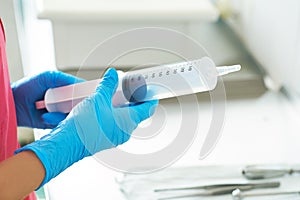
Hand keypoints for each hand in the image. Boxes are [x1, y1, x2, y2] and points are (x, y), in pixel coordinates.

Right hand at [15, 68, 157, 187]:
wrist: (67, 143)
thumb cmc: (85, 125)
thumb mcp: (98, 98)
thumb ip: (107, 85)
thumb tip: (112, 75)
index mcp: (128, 121)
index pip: (146, 109)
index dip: (150, 99)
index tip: (151, 93)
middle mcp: (124, 131)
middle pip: (135, 114)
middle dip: (133, 102)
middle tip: (130, 91)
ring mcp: (114, 137)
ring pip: (123, 120)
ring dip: (120, 108)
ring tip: (114, 97)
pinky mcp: (104, 139)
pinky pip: (112, 125)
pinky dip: (111, 115)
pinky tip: (102, 109)